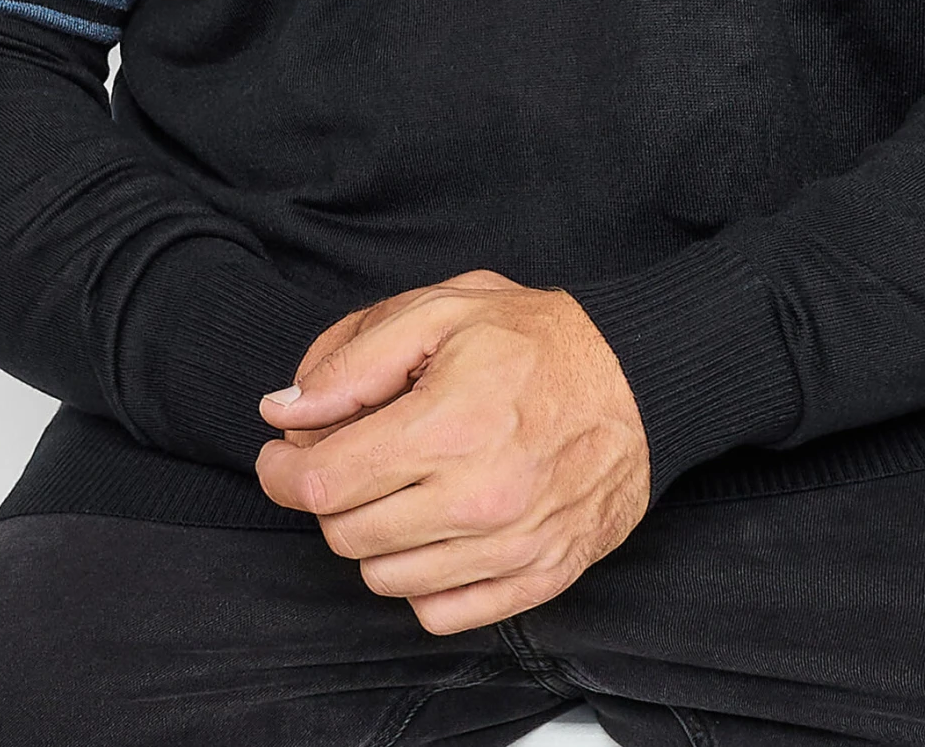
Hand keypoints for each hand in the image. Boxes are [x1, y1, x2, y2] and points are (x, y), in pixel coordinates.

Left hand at [255, 268, 650, 633]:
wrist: (641, 378)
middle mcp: (476, 499)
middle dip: (331, 493)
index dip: (282, 469)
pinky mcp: (537, 578)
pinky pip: (440, 612)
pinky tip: (437, 527)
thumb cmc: (542, 339)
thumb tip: (286, 411)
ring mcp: (509, 548)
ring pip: (385, 578)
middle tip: (351, 454)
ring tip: (403, 484)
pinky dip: (423, 580)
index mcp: (446, 427)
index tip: (284, 451)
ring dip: (375, 534)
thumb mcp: (442, 311)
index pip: (321, 484)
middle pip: (345, 534)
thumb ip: (355, 361)